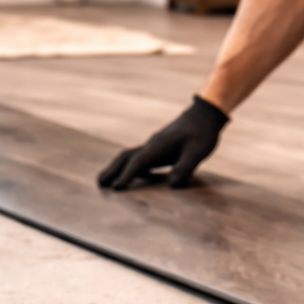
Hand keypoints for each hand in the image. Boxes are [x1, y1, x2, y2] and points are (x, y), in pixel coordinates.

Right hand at [97, 96, 229, 189]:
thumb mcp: (198, 152)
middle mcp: (152, 145)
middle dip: (112, 171)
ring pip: (130, 157)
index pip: (138, 162)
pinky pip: (140, 158)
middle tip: (100, 184)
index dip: (126, 176)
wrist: (204, 115)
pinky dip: (131, 168)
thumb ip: (185, 168)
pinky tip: (134, 179)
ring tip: (108, 182)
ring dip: (118, 168)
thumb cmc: (203, 133)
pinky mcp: (159, 147)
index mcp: (159, 146)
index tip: (116, 188)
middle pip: (126, 158)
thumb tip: (172, 185)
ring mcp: (154, 145)